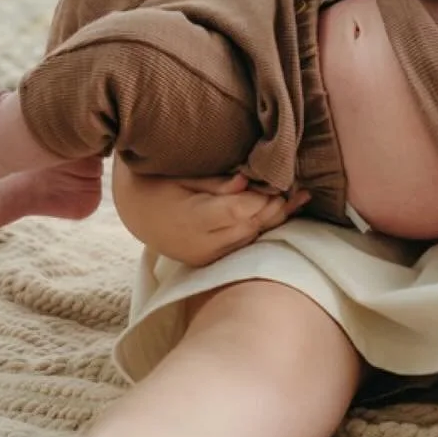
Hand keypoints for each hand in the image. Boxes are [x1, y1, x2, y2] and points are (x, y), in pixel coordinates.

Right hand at [110, 164, 308, 266]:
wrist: (136, 213)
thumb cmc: (158, 183)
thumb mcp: (182, 176)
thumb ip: (215, 182)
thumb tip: (247, 181)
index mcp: (192, 219)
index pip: (238, 211)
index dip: (263, 197)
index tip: (282, 179)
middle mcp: (202, 244)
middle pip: (250, 226)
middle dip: (276, 207)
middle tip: (300, 187)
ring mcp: (207, 256)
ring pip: (251, 237)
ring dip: (276, 218)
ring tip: (301, 197)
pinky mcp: (212, 260)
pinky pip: (244, 244)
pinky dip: (263, 228)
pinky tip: (283, 211)